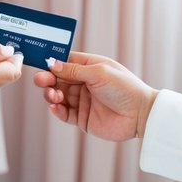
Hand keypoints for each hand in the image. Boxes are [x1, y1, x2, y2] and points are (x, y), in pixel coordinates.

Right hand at [34, 53, 158, 140]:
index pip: (66, 62)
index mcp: (90, 68)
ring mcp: (83, 101)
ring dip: (52, 94)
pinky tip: (55, 107)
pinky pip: (65, 114)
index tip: (41, 63)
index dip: (53, 63)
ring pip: (59, 96)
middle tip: (40, 81)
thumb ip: (74, 70)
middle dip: (48, 79)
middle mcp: (85, 84)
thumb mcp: (99, 73)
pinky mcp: (83, 118)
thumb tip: (53, 64)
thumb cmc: (125, 88)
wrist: (140, 114)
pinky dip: (57, 110)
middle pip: (59, 80)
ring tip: (53, 95)